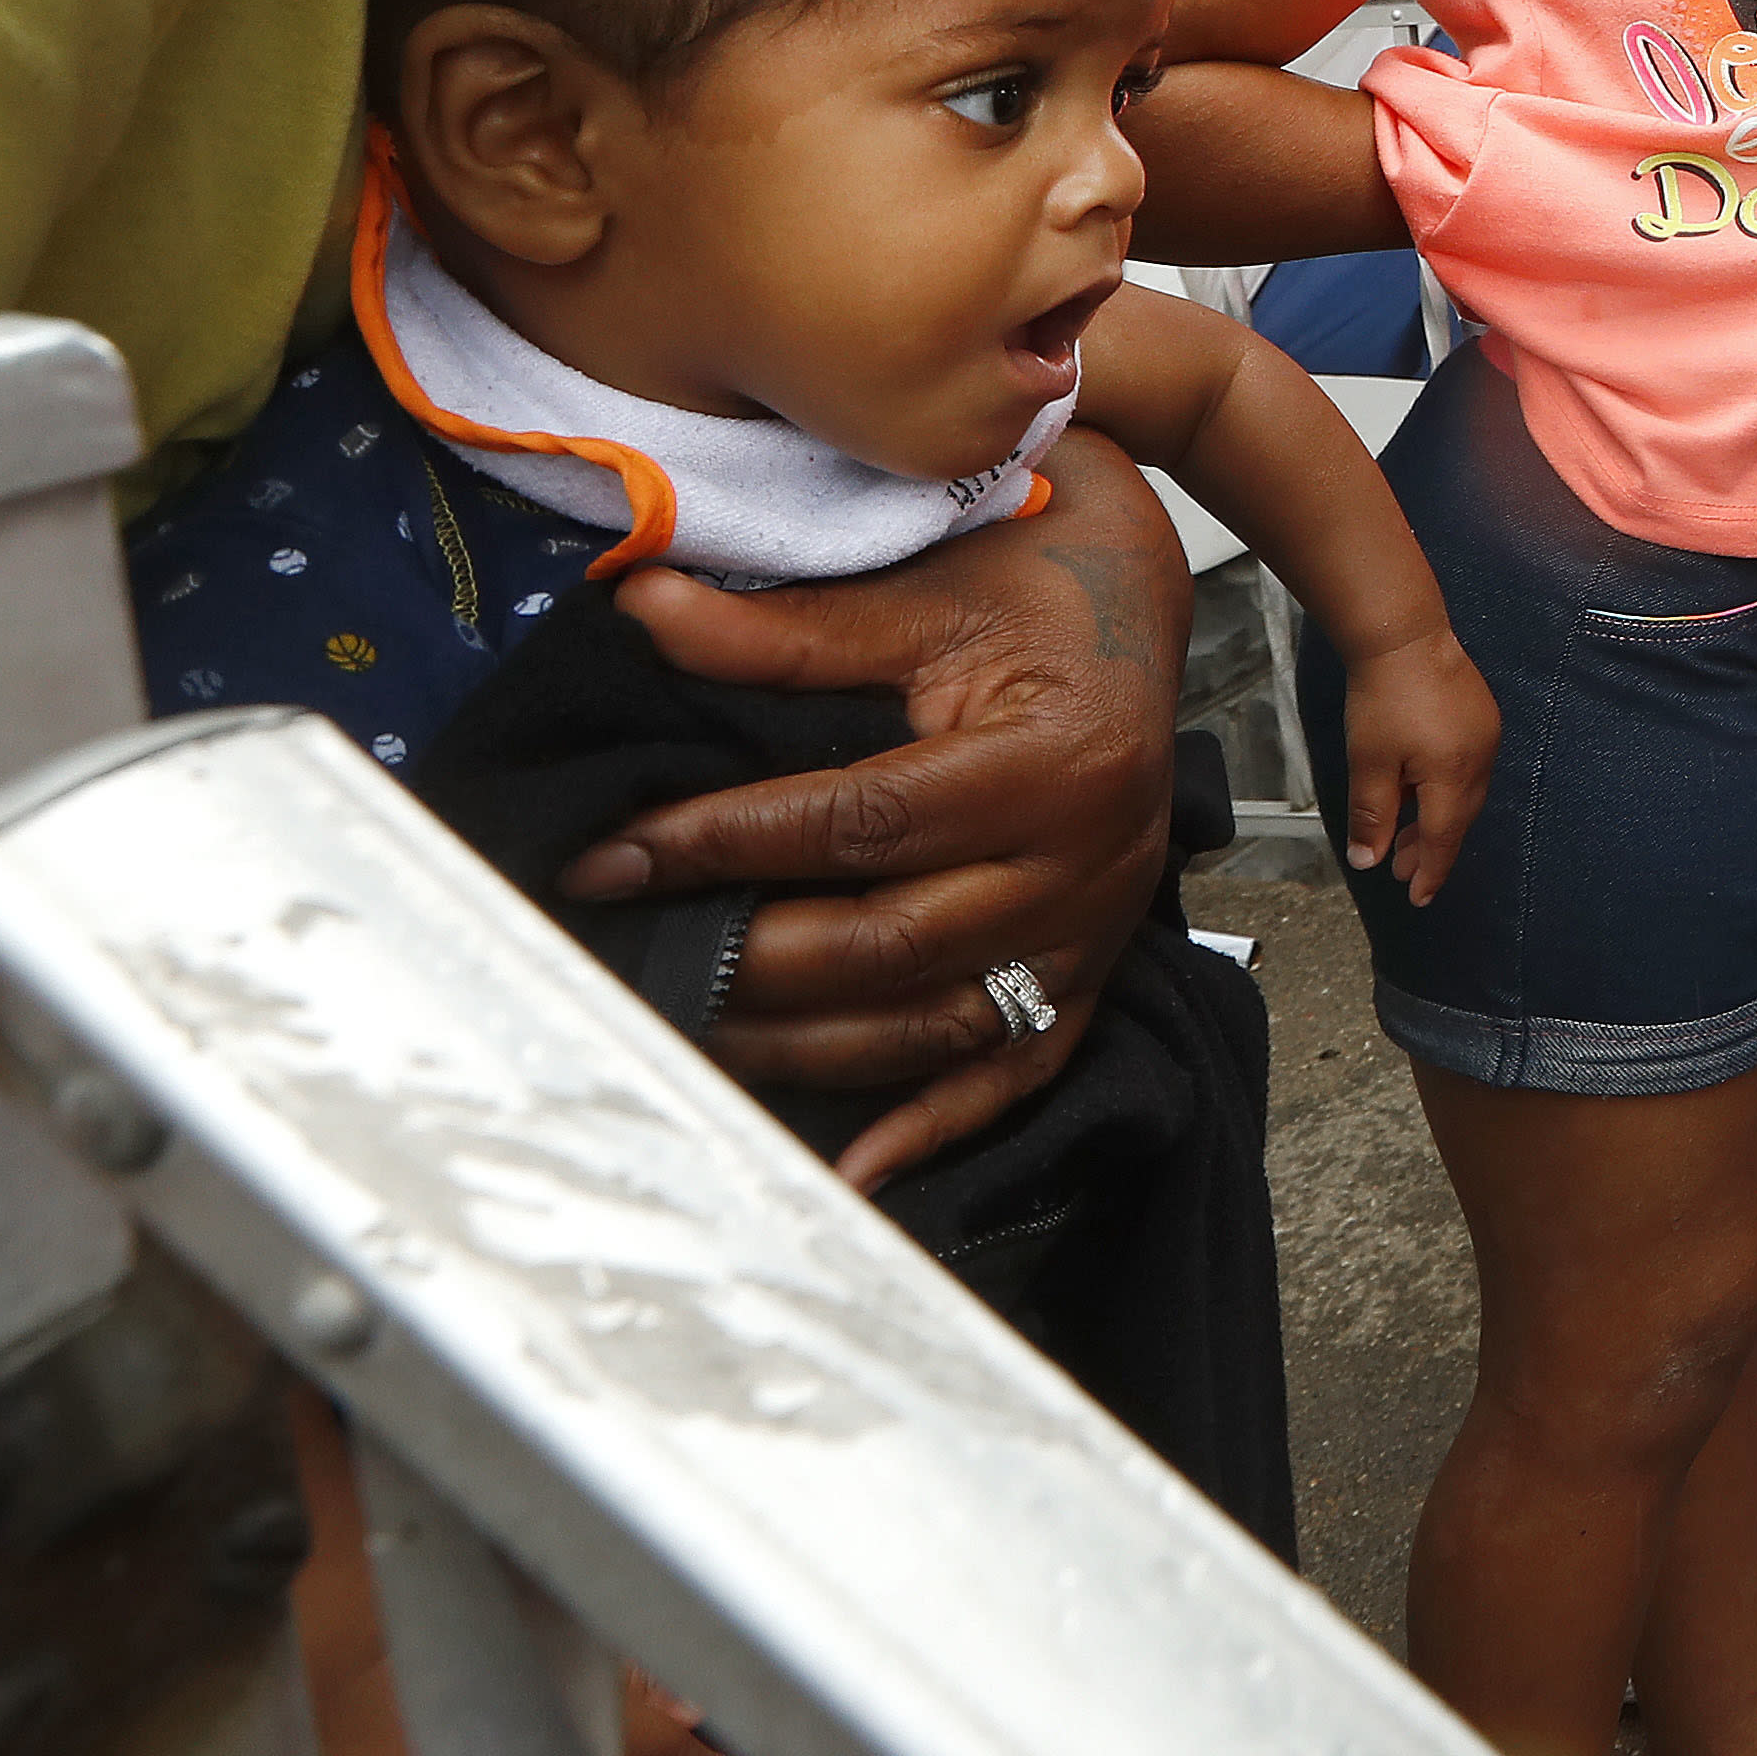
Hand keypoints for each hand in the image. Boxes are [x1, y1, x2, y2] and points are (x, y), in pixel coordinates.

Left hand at [576, 434, 1181, 1185]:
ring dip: (800, 1046)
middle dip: (741, 957)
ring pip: (930, 1025)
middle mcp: (1085, 862)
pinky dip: (935, 1127)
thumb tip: (646, 611)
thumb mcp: (922, 592)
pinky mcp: (1088, 970)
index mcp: (1051, 759)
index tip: (612, 857)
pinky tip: (852, 1167)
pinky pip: (1013, 1070)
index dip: (724, 845)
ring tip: (685, 1026)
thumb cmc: (1038, 587)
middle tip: (626, 951)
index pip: (858, 825)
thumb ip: (787, 628)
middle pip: (887, 945)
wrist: (1143, 605)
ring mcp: (1091, 929)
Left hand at [1337, 626, 1501, 902]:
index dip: (1430, 872)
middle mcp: (1480, 760)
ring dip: (1438, 820)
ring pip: (1465, 795)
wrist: (1404, 634)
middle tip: (1404, 871)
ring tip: (1408, 834)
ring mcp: (1486, 736)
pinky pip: (1468, 769)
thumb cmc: (1384, 697)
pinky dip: (1446, 791)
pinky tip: (1422, 790)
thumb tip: (1369, 861)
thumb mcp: (1369, 763)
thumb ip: (1372, 816)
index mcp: (1454, 776)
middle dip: (1431, 849)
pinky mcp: (1481, 717)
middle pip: (1458, 820)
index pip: (1443, 840)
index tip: (1419, 899)